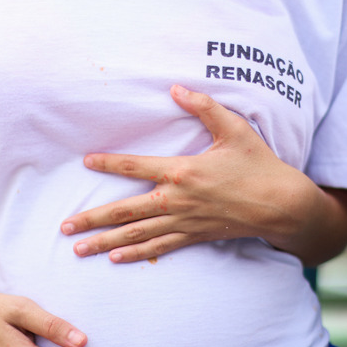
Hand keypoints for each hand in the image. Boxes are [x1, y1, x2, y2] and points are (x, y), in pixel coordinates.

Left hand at [61, 85, 331, 263]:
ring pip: (137, 234)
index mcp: (181, 171)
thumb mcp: (234, 129)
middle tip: (65, 227)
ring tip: (79, 249)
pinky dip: (136, 254)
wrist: (280, 205)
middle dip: (92, 219)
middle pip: (125, 211)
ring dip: (106, 242)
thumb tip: (176, 88)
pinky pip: (159, 247)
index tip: (86, 161)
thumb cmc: (258, 164)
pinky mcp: (193, 237)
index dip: (108, 162)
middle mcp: (176, 200)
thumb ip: (203, 107)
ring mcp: (183, 222)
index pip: (135, 165)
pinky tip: (116, 258)